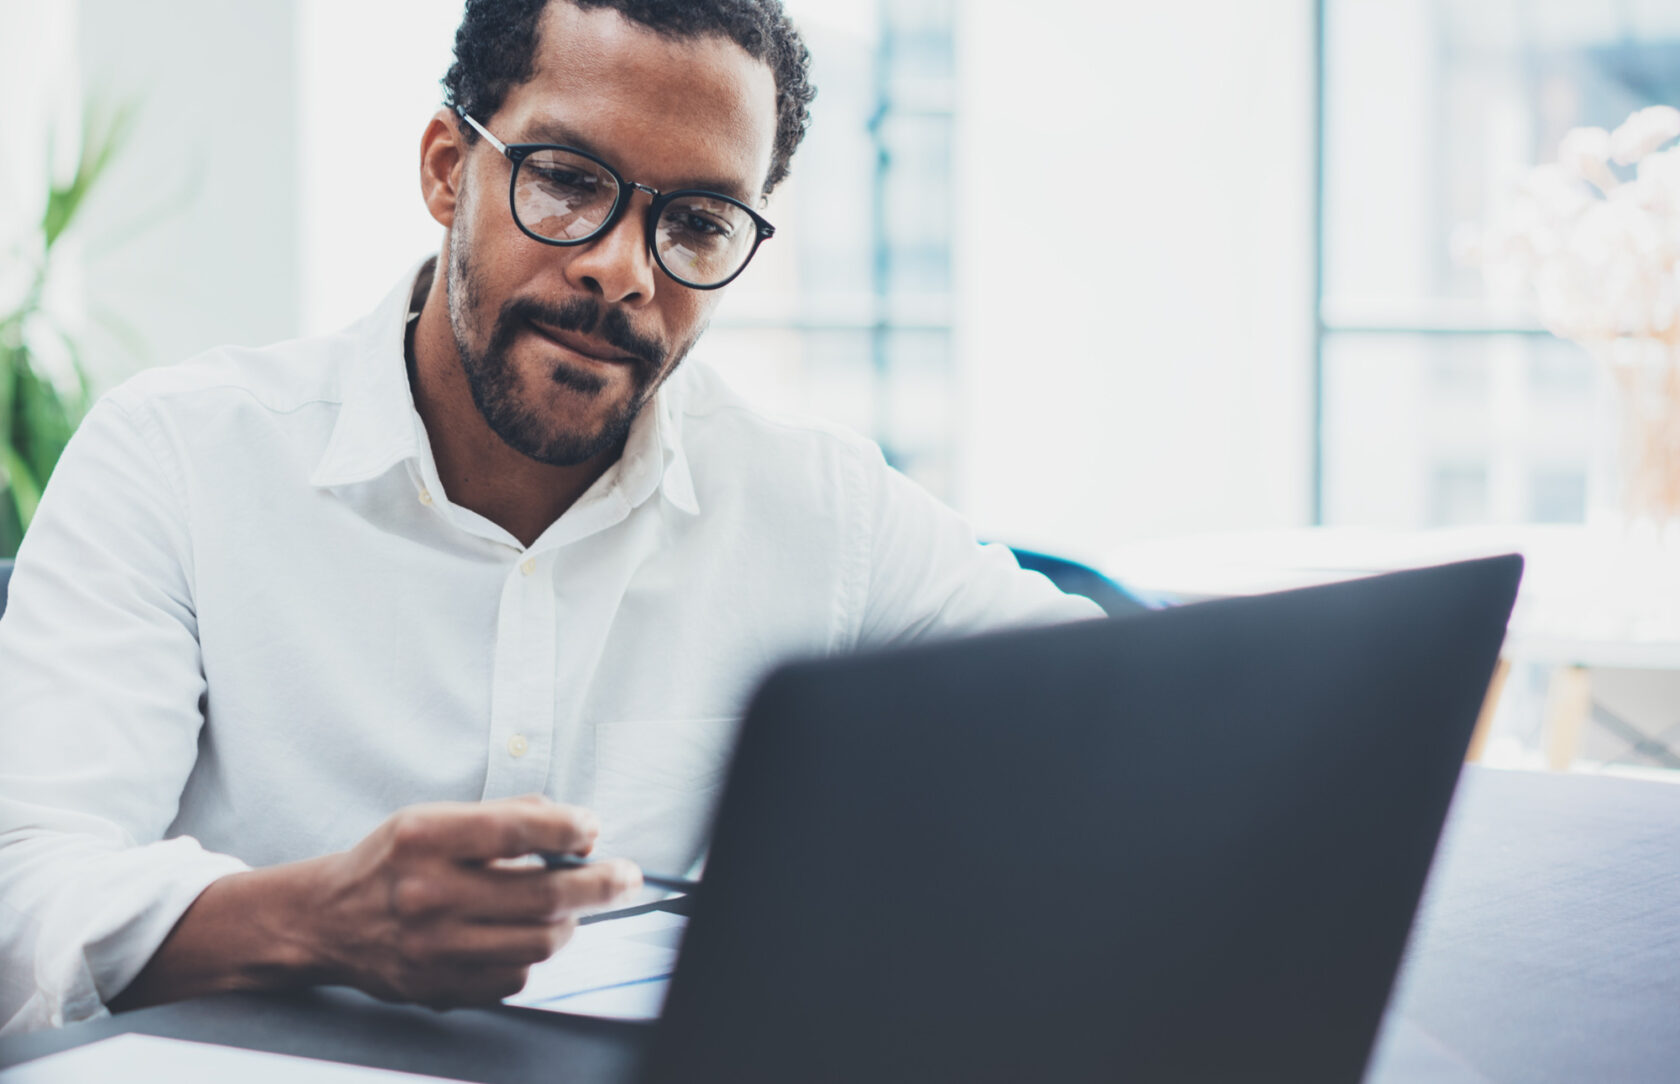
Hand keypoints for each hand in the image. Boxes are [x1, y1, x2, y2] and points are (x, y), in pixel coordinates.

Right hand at [304, 795, 640, 1007]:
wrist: (326, 921)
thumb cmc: (390, 862)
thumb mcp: (433, 818)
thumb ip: (503, 815)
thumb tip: (574, 825)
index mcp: (424, 838)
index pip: (517, 830)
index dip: (570, 828)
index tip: (594, 830)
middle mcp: (426, 894)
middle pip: (542, 894)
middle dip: (599, 884)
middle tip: (624, 876)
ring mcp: (432, 948)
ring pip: (539, 940)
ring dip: (570, 921)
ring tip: (572, 905)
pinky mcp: (438, 988)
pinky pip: (515, 976)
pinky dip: (532, 953)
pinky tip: (525, 934)